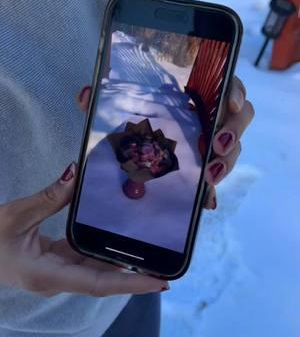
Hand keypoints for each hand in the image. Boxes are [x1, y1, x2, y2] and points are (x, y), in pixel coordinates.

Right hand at [0, 164, 167, 296]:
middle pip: (102, 280)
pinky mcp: (56, 262)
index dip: (129, 283)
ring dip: (122, 267)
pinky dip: (103, 253)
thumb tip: (77, 174)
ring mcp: (57, 271)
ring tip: (149, 257)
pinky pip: (85, 259)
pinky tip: (118, 243)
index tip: (158, 282)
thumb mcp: (16, 215)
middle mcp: (58, 278)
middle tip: (165, 269)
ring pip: (96, 271)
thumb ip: (49, 197)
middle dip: (134, 278)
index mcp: (48, 274)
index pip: (97, 283)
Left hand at [77, 76, 254, 210]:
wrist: (139, 150)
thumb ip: (103, 100)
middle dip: (233, 131)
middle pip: (240, 117)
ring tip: (209, 176)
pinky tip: (206, 200)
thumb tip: (85, 95)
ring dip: (227, 161)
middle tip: (216, 146)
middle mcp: (210, 115)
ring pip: (234, 148)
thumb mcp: (118, 109)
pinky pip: (218, 176)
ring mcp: (212, 141)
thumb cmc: (132, 121)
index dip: (235, 91)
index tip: (230, 104)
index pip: (226, 84)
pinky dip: (213, 189)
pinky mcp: (206, 166)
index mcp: (196, 93)